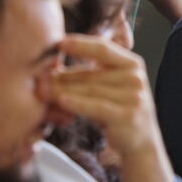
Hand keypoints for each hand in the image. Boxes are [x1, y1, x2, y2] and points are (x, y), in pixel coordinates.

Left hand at [48, 34, 161, 156]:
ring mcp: (133, 97)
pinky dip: (77, 103)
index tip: (59, 42)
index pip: (103, 48)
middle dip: (63, 75)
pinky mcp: (127, 116)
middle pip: (91, 73)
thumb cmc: (120, 109)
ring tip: (43, 91)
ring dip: (64, 90)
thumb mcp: (112, 85)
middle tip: (40, 77)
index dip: (80, 44)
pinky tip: (62, 100)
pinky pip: (96, 106)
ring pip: (90, 90)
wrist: (141, 140)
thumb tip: (54, 68)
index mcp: (132, 63)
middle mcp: (135, 78)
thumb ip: (93, 73)